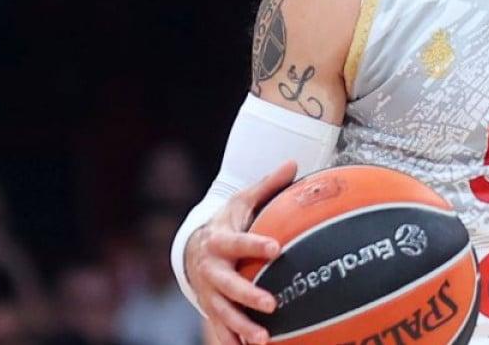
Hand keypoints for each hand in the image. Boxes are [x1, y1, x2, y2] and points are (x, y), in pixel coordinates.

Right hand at [185, 161, 296, 344]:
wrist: (194, 247)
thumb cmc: (228, 221)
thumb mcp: (244, 200)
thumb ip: (268, 185)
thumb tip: (295, 162)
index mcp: (220, 240)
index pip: (238, 242)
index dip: (255, 245)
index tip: (276, 249)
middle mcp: (211, 270)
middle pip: (227, 285)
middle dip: (247, 296)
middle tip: (272, 304)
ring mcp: (209, 293)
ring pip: (223, 313)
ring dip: (241, 328)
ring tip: (263, 340)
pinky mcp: (211, 309)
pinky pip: (220, 330)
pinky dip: (232, 341)